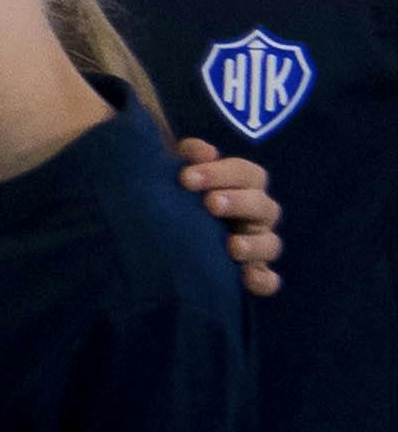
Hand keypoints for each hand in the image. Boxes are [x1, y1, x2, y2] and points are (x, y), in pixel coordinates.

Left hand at [176, 139, 283, 299]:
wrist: (160, 236)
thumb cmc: (176, 196)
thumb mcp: (179, 173)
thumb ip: (188, 156)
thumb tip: (199, 150)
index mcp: (242, 187)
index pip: (246, 174)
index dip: (220, 172)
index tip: (186, 178)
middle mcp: (255, 215)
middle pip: (262, 205)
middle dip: (238, 202)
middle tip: (210, 204)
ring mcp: (256, 246)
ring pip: (270, 244)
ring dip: (253, 244)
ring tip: (232, 246)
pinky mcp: (252, 274)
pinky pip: (268, 280)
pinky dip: (262, 281)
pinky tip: (247, 280)